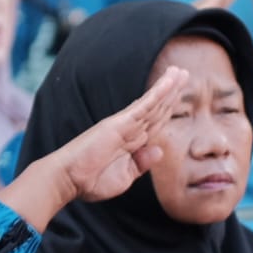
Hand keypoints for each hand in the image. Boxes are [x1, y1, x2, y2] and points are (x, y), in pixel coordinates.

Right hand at [0, 65, 185, 231]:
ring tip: (180, 71)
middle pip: (156, 109)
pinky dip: (157, 93)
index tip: (179, 96)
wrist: (68, 179)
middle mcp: (128, 131)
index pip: (154, 122)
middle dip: (172, 93)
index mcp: (130, 143)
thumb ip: (141, 163)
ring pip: (152, 103)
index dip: (168, 108)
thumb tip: (158, 150)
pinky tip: (169, 81)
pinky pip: (144, 106)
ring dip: (168, 87)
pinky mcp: (120, 123)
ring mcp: (124, 125)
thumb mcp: (124, 177)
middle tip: (184, 73)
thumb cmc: (90, 181)